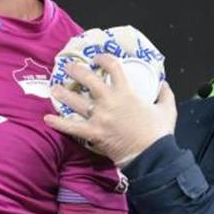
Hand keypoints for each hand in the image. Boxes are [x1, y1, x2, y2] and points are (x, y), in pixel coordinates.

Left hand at [44, 55, 176, 167]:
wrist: (151, 155)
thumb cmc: (158, 133)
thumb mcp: (167, 109)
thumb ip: (165, 93)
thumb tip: (163, 83)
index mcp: (126, 92)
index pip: (113, 67)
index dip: (103, 58)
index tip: (97, 58)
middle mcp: (109, 101)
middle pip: (88, 80)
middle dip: (76, 70)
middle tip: (68, 67)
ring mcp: (99, 117)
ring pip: (75, 101)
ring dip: (62, 93)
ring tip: (54, 88)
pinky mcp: (93, 133)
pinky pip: (71, 127)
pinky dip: (58, 123)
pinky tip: (47, 118)